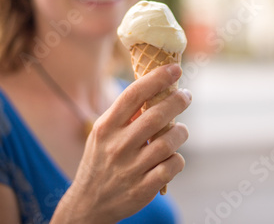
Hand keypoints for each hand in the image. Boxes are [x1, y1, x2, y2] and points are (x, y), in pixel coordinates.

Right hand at [51, 64, 190, 222]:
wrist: (88, 205)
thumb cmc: (101, 161)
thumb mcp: (102, 134)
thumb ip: (124, 114)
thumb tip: (154, 86)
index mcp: (106, 127)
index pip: (134, 94)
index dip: (157, 78)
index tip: (175, 68)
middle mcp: (118, 146)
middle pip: (157, 115)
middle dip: (178, 101)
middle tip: (185, 96)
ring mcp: (131, 168)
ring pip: (170, 141)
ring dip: (181, 132)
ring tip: (179, 131)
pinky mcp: (143, 188)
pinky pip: (173, 165)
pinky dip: (177, 159)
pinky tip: (171, 158)